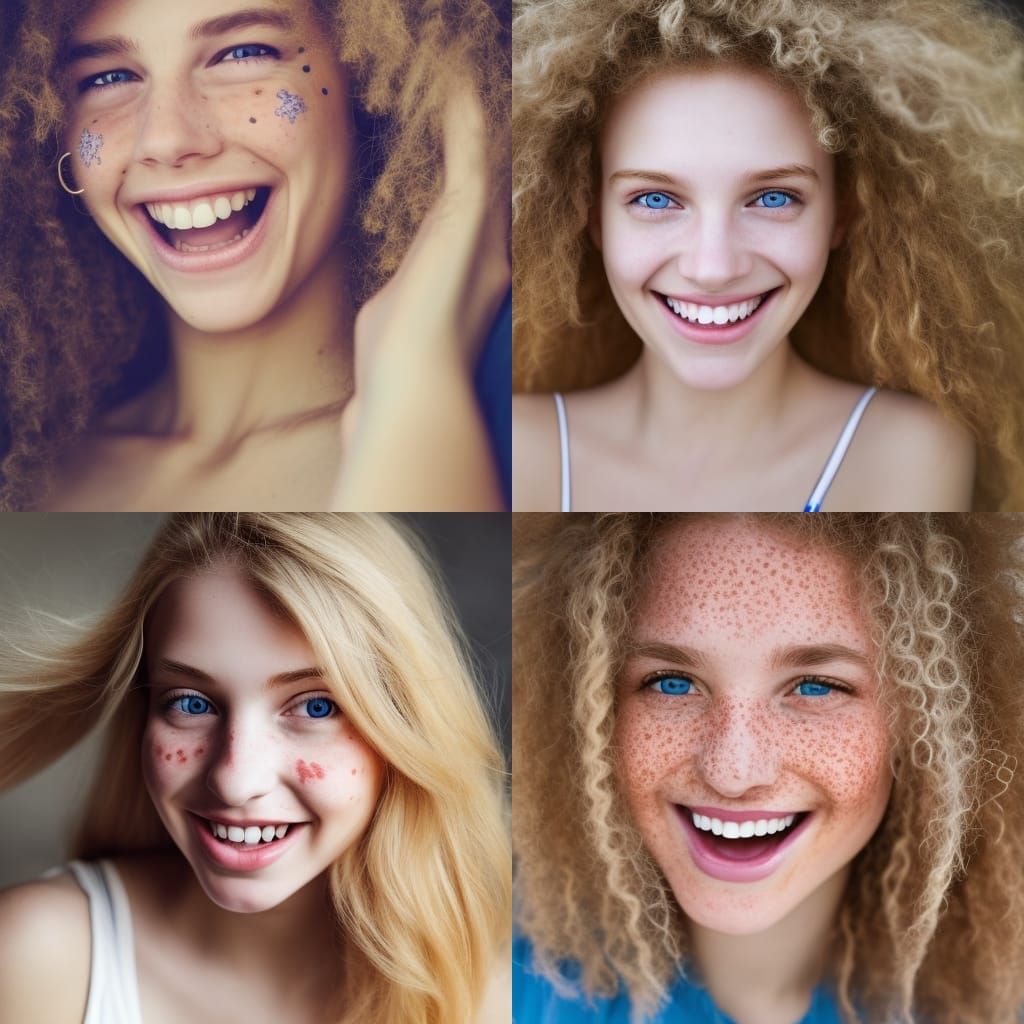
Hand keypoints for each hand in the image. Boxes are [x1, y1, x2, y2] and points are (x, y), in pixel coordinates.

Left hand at [332, 78, 508, 509]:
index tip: (461, 165)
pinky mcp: (468, 219)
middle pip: (483, 190)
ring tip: (464, 82)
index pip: (469, 228)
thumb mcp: (388, 342)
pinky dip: (465, 115)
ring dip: (473, 123)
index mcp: (468, 290)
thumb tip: (382, 348)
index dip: (467, 193)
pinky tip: (457, 82)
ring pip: (481, 162)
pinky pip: (470, 150)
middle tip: (472, 110)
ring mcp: (480, 238)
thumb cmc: (393, 378)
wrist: (411, 393)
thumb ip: (396, 320)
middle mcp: (485, 260)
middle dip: (478, 150)